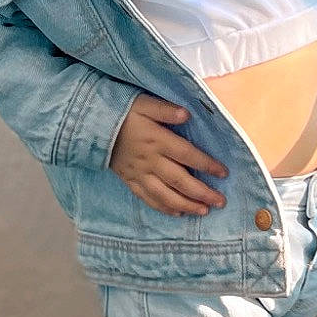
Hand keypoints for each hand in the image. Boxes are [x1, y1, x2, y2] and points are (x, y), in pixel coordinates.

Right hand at [109, 94, 228, 215]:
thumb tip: (187, 114)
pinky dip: (163, 207)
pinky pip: (148, 198)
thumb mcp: (143, 103)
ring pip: (165, 194)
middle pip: (180, 180)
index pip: (187, 155)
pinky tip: (177, 213)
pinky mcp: (130, 181)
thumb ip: (165, 109)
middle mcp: (150, 160)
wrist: (92, 126)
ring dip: (186, 204)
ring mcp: (139, 173)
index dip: (207, 165)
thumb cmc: (122, 112)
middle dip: (202, 192)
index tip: (224, 173)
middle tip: (220, 202)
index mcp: (157, 140)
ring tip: (203, 211)